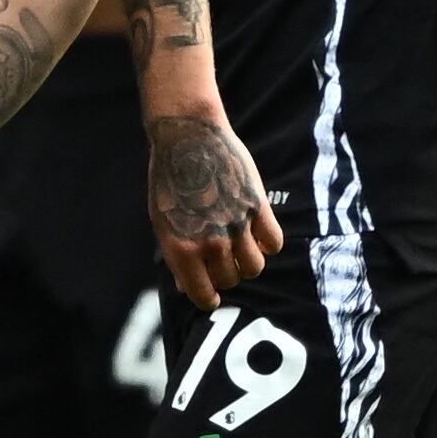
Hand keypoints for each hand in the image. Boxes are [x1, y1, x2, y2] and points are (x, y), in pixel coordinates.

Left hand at [148, 111, 281, 307]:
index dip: (208, 299)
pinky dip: (268, 242)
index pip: (203, 295)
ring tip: (241, 248)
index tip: (212, 295)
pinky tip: (258, 233)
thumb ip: (176, 257)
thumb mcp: (162, 222)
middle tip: (222, 261)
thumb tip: (187, 287)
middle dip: (226, 275)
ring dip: (248, 262)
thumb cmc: (170, 181)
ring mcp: (236, 224)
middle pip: (231, 280)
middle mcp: (210, 242)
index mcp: (181, 249)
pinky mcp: (257, 206)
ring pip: (254, 266)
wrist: (188, 138)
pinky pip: (274, 242)